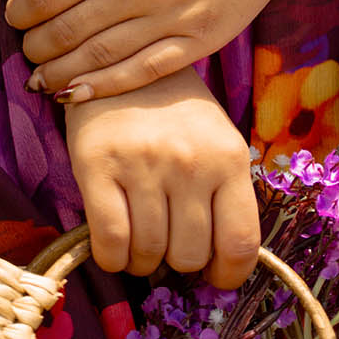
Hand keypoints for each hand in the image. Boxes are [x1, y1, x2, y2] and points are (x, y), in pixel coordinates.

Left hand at [5, 0, 338, 100]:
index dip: (22, 9)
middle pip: (68, 29)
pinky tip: (78, 94)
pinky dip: (106, 87)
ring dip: (61, 72)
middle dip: (37, 45)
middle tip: (27, 50)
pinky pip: (143, 72)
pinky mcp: (197, 42)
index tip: (15, 14)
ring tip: (41, 80)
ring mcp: (169, 19)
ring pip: (100, 56)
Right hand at [65, 66, 259, 288]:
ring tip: (141, 236)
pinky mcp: (97, 165)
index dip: (228, 275)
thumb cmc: (175, 111)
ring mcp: (143, 163)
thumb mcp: (216, 141)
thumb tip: (218, 265)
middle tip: (169, 239)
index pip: (241, 243)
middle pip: (189, 256)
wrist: (121, 62)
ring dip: (143, 260)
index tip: (214, 275)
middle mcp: (190, 161)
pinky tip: (115, 244)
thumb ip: (223, 193)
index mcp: (228, 156)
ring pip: (148, 254)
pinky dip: (112, 258)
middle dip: (179, 261)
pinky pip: (110, 243)